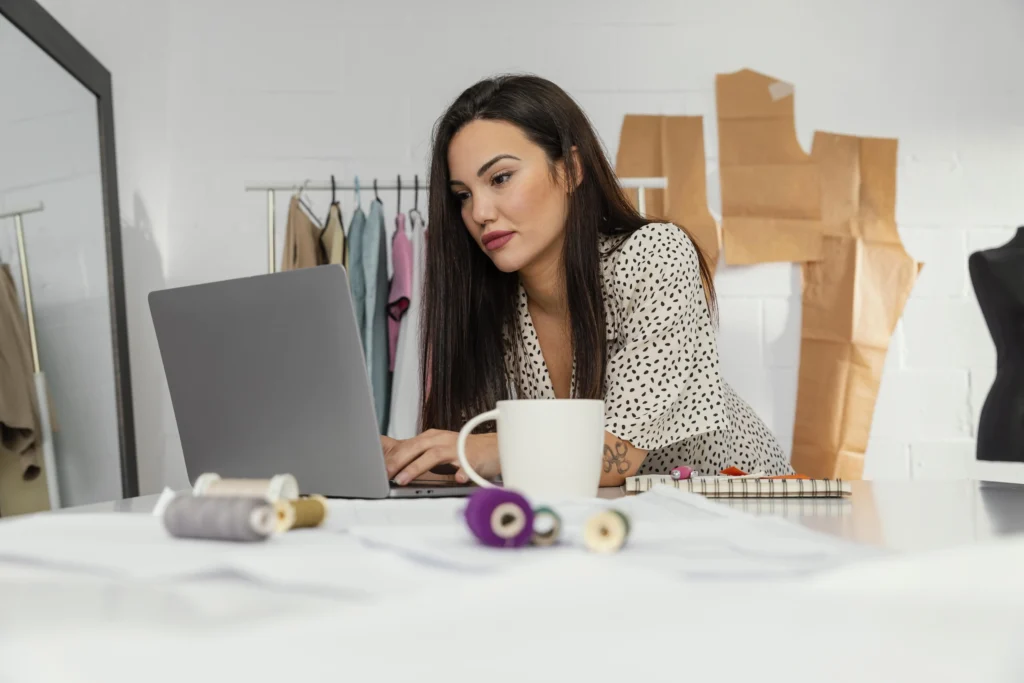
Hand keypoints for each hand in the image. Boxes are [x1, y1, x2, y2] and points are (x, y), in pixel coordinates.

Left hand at [380, 430, 499, 484]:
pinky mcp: (473, 460)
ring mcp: (458, 449)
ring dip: (417, 467)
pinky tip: (455, 479)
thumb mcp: (438, 449)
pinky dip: (460, 473)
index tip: (377, 468)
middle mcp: (443, 440)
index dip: (392, 456)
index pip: (408, 444)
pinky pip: (466, 467)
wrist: (494, 448)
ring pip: (434, 455)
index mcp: (433, 438)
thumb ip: (419, 455)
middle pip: (417, 447)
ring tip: (403, 479)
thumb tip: (395, 465)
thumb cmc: (464, 450)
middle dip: (399, 460)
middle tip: (385, 474)